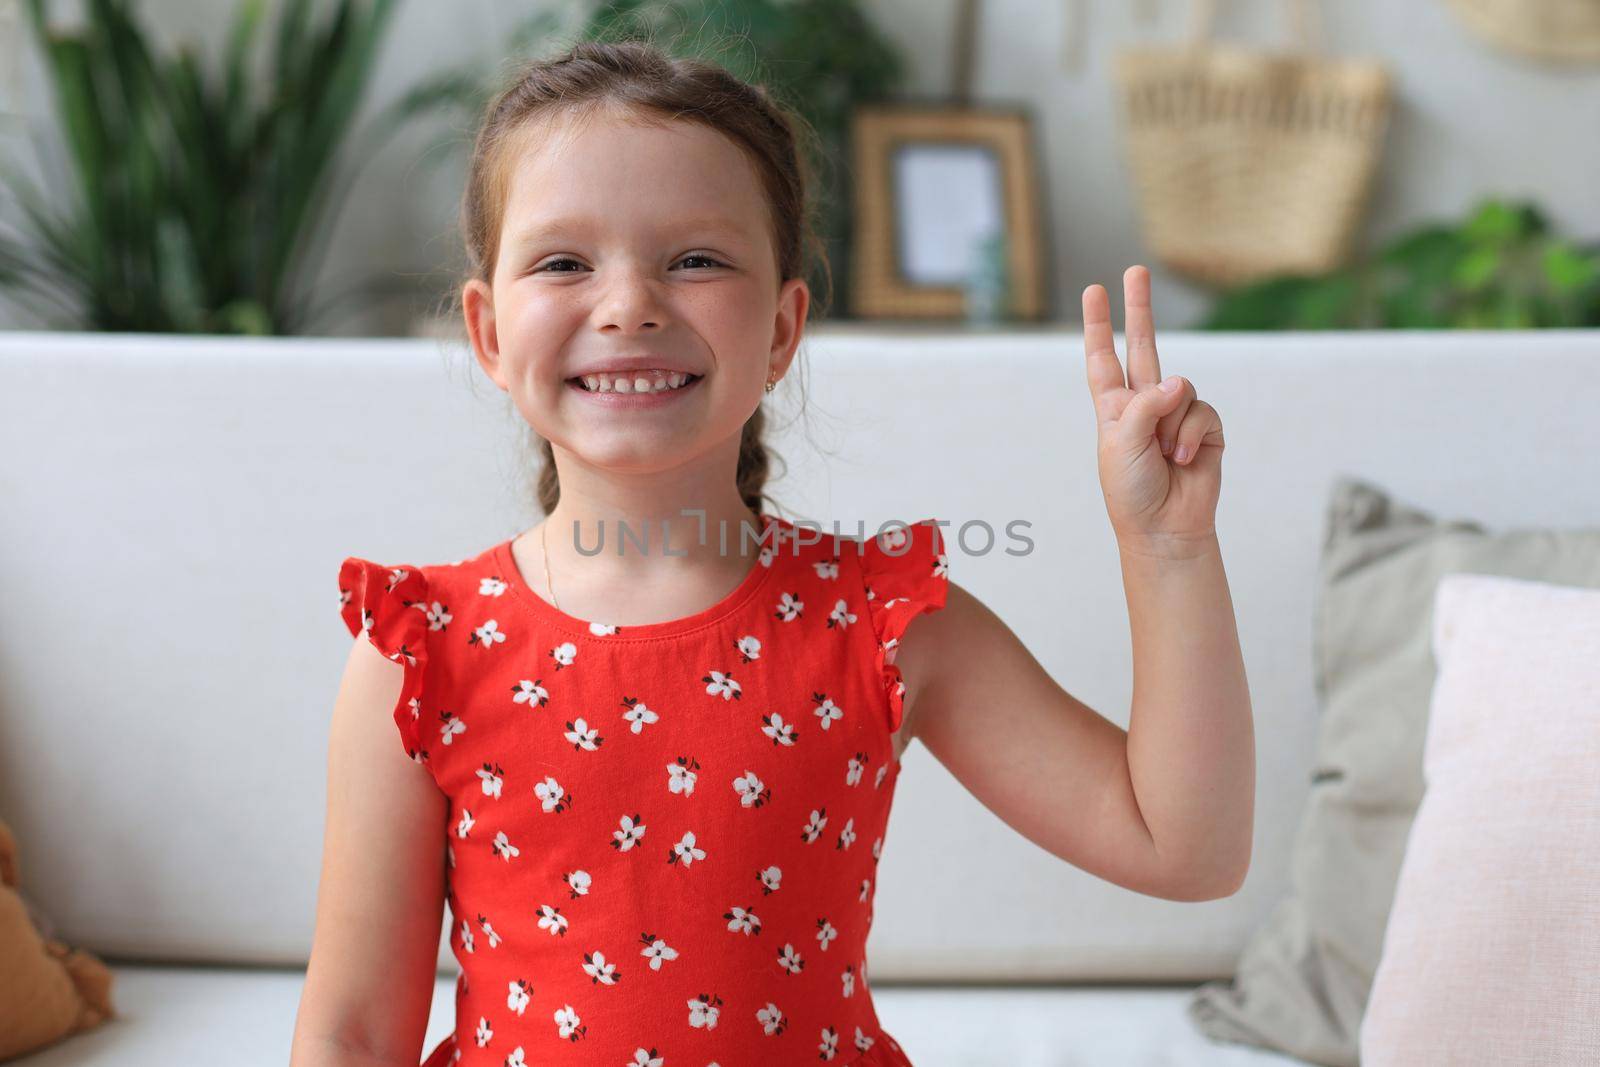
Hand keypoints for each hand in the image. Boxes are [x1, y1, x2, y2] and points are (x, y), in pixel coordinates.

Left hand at [1082, 266, 1224, 554]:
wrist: (1163, 528)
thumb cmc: (1130, 490)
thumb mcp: (1121, 443)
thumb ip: (1145, 405)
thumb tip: (1179, 382)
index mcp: (1113, 407)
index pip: (1102, 358)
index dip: (1097, 326)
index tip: (1094, 291)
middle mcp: (1144, 404)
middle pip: (1143, 345)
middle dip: (1139, 308)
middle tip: (1135, 269)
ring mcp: (1175, 414)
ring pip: (1180, 388)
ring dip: (1171, 424)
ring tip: (1164, 456)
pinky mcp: (1205, 429)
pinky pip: (1202, 412)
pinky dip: (1191, 435)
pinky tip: (1183, 459)